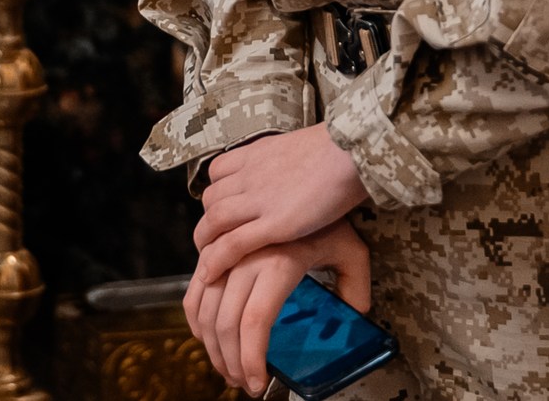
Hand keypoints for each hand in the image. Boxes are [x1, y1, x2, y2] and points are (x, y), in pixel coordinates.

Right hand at [186, 217, 371, 396]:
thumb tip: (351, 315)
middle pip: (225, 320)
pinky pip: (194, 284)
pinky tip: (205, 334)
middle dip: (230, 360)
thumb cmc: (331, 212)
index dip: (250, 358)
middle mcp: (246, 256)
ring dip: (210, 343)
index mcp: (278, 263)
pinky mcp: (216, 245)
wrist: (310, 168)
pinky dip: (195, 315)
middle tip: (242, 382)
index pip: (254, 321)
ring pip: (204, 305)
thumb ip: (354, 290)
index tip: (256, 383)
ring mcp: (227, 249)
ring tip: (225, 365)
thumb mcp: (353, 252)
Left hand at [195, 122, 369, 272]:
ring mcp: (258, 200)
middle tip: (215, 244)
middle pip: (211, 200)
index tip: (224, 211)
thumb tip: (295, 170)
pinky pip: (232, 244)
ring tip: (207, 267)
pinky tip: (211, 274)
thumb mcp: (298, 147)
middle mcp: (249, 175)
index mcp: (255, 154)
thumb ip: (286, 160)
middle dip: (208, 224)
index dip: (217, 194)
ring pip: (214, 222)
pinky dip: (217, 260)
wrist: (349, 153)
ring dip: (206, 245)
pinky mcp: (273, 224)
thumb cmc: (338, 149)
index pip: (217, 172)